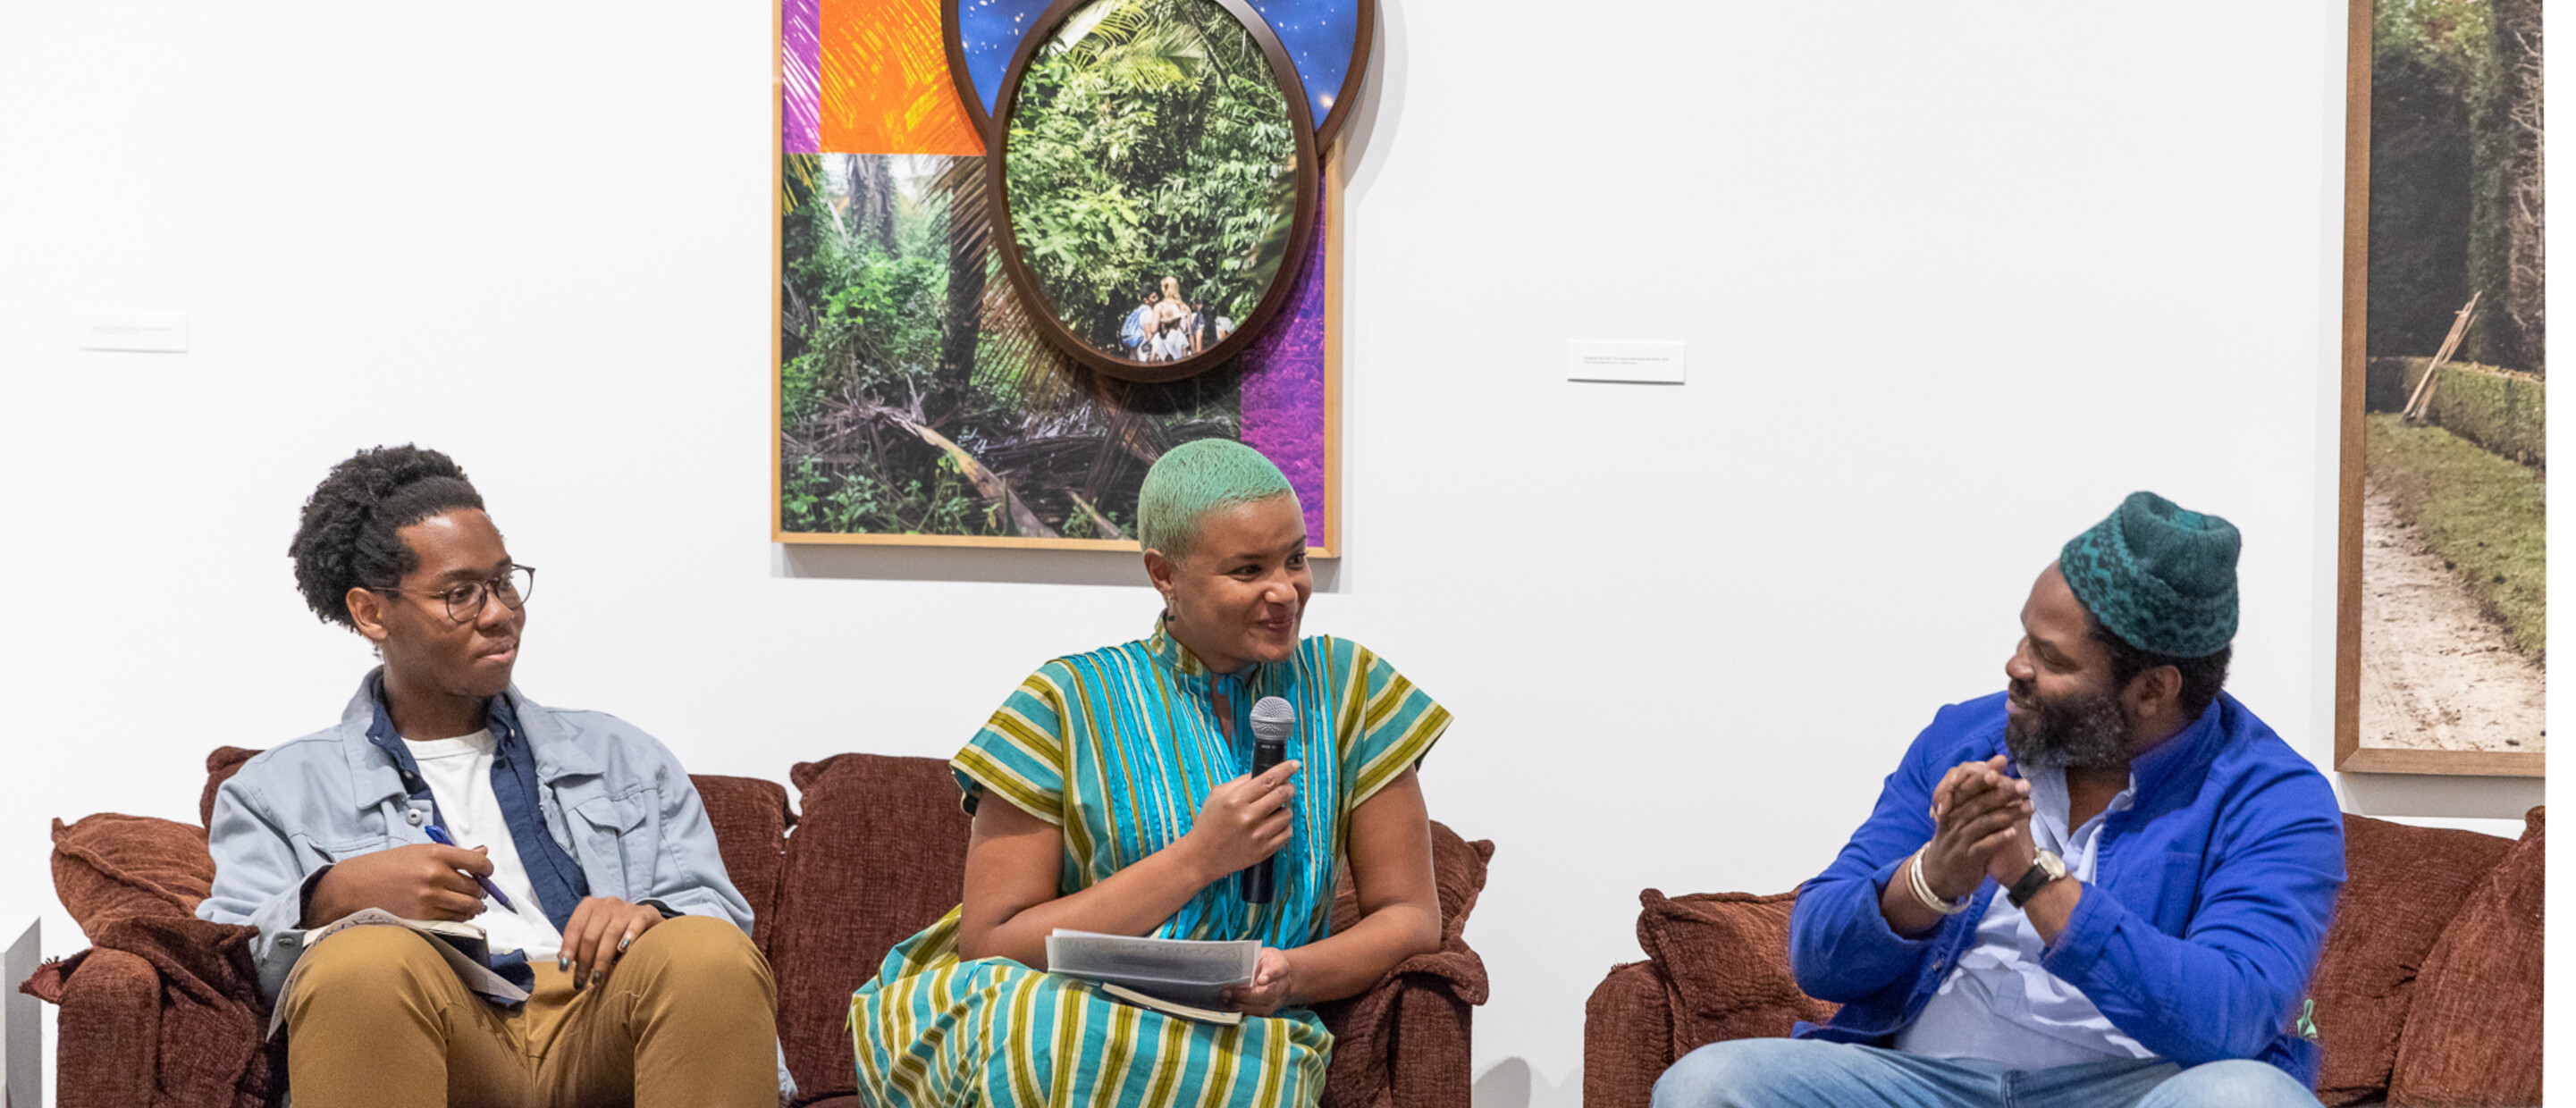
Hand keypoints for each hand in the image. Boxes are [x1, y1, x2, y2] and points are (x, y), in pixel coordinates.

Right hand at [305, 844, 492, 925]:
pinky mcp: (423, 916)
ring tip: (471, 903)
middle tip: (476, 890)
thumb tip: (483, 851)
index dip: (487, 868)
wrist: (355, 887)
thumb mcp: (419, 851)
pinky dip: (460, 917)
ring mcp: (429, 898)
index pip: (478, 862)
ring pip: (468, 906)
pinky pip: (454, 919)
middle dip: (479, 890)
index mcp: (436, 854)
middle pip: (475, 887)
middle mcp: (435, 875)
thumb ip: (453, 854)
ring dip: (474, 906)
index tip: (485, 872)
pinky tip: (456, 912)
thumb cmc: (386, 866)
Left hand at [557, 896, 665, 990]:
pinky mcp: (644, 913)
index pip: (574, 928)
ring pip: (610, 934)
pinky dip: (629, 937)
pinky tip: (623, 950)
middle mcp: (606, 903)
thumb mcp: (594, 933)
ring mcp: (626, 907)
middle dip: (584, 962)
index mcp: (589, 906)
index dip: (568, 950)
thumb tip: (563, 961)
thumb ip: (579, 944)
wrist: (645, 920)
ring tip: (597, 979)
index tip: (564, 969)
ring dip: (602, 960)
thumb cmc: (614, 931)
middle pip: (590, 935)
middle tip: (582, 982)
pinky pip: (636, 925)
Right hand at [1180, 760, 1300, 882]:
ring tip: (1276, 809)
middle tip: (1288, 787)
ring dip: (1285, 808)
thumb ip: (1241, 782)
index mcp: (1235, 800)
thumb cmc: (1209, 823)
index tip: (1294, 764)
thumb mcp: (1217, 795)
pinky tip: (1274, 824)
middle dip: (1289, 787)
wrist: (1202, 856)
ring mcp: (1257, 836)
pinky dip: (1284, 826)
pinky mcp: (1263, 851)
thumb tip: (1264, 774)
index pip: (1268, 780)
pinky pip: (1287, 833)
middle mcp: (1248, 817)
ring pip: (1287, 814)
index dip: (1285, 770)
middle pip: (1282, 794)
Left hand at [1221, 947, 1294, 1015]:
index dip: (1269, 976)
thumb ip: (1250, 960)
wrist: (1280, 976)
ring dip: (1242, 1006)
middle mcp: (1283, 985)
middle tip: (1227, 992)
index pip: (1277, 970)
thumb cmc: (1264, 962)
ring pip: (1263, 1008)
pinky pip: (1258, 1016)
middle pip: (1269, 994)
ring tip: (1226, 1000)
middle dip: (1246, 995)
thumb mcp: (1260, 954)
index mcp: (1281, 966)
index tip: (1261, 980)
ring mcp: (1278, 1000)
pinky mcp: (1270, 1010)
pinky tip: (1230, 1007)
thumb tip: (1229, 966)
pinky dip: (1243, 1013)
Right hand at [1917, 756, 2030, 901]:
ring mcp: (1958, 840)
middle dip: (2002, 792)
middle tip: (2025, 785)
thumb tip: (1997, 764)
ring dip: (2008, 814)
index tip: (2002, 763)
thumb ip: (1976, 793)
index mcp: (1950, 808)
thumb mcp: (1959, 816)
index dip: (1982, 775)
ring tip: (2030, 807)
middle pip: (1978, 803)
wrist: (1938, 876)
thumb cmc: (1955, 840)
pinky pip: (1983, 847)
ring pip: (1984, 823)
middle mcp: (1952, 822)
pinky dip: (1997, 839)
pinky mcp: (1966, 859)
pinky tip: (2013, 832)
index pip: (1965, 787)